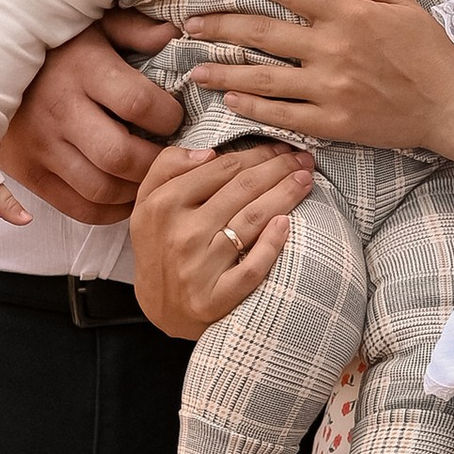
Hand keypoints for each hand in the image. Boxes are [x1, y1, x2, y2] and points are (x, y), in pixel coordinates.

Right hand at [0, 12, 182, 223]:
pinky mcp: (28, 173)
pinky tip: (126, 194)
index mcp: (82, 69)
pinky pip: (78, 209)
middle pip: (120, 156)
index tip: (175, 118)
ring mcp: (40, 146)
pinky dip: (111, 211)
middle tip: (171, 156)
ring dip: (137, 190)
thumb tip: (174, 35)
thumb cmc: (56, 47)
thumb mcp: (95, 26)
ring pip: (102, 190)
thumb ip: (135, 31)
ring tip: (152, 176)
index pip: (137, 103)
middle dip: (158, 163)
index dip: (168, 117)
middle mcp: (59, 111)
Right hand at [128, 138, 311, 339]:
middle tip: (303, 158)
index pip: (223, 168)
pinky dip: (272, 244)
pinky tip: (287, 224)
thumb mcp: (148, 202)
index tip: (279, 146)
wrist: (159, 306)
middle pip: (243, 189)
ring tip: (305, 180)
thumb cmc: (160, 245)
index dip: (257, 153)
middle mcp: (182, 233)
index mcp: (164, 204)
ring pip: (252, 220)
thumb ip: (168, 167)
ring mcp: (199, 267)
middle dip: (279, 167)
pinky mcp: (216, 297)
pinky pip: (252, 268)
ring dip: (285, 195)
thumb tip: (208, 152)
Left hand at [173, 0, 453, 156]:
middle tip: (188, 24)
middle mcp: (330, 48)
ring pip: (262, 78)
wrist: (450, 105)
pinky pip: (282, 114)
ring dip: (223, 73)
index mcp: (346, 14)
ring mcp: (328, 88)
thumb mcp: (400, 4)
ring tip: (194, 69)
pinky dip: (253, 109)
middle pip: (261, 33)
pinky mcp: (332, 122)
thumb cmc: (429, 51)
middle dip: (220, 26)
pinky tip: (231, 103)